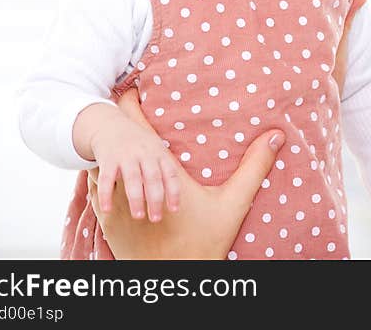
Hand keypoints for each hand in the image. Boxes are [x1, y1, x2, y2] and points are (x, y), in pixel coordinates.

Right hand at [82, 98, 180, 222]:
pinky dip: (106, 194)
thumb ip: (165, 169)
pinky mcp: (107, 158)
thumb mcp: (156, 150)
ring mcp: (125, 155)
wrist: (111, 125)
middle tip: (156, 218)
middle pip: (153, 177)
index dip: (173, 192)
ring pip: (132, 178)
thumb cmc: (139, 145)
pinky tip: (107, 209)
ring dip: (136, 198)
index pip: (170, 173)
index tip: (174, 209)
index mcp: (159, 153)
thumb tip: (176, 197)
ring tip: (138, 216)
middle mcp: (144, 153)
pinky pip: (106, 178)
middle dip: (156, 199)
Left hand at [88, 88, 285, 258]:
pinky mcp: (108, 224)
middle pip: (114, 146)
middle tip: (119, 108)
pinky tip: (102, 175)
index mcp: (161, 172)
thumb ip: (255, 166)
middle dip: (117, 127)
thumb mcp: (234, 202)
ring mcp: (117, 205)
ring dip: (106, 155)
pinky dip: (97, 180)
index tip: (131, 90)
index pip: (139, 129)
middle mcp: (133, 185)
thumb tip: (277, 136)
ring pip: (99, 169)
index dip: (131, 106)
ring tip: (108, 142)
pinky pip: (93, 194)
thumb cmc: (204, 241)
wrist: (174, 280)